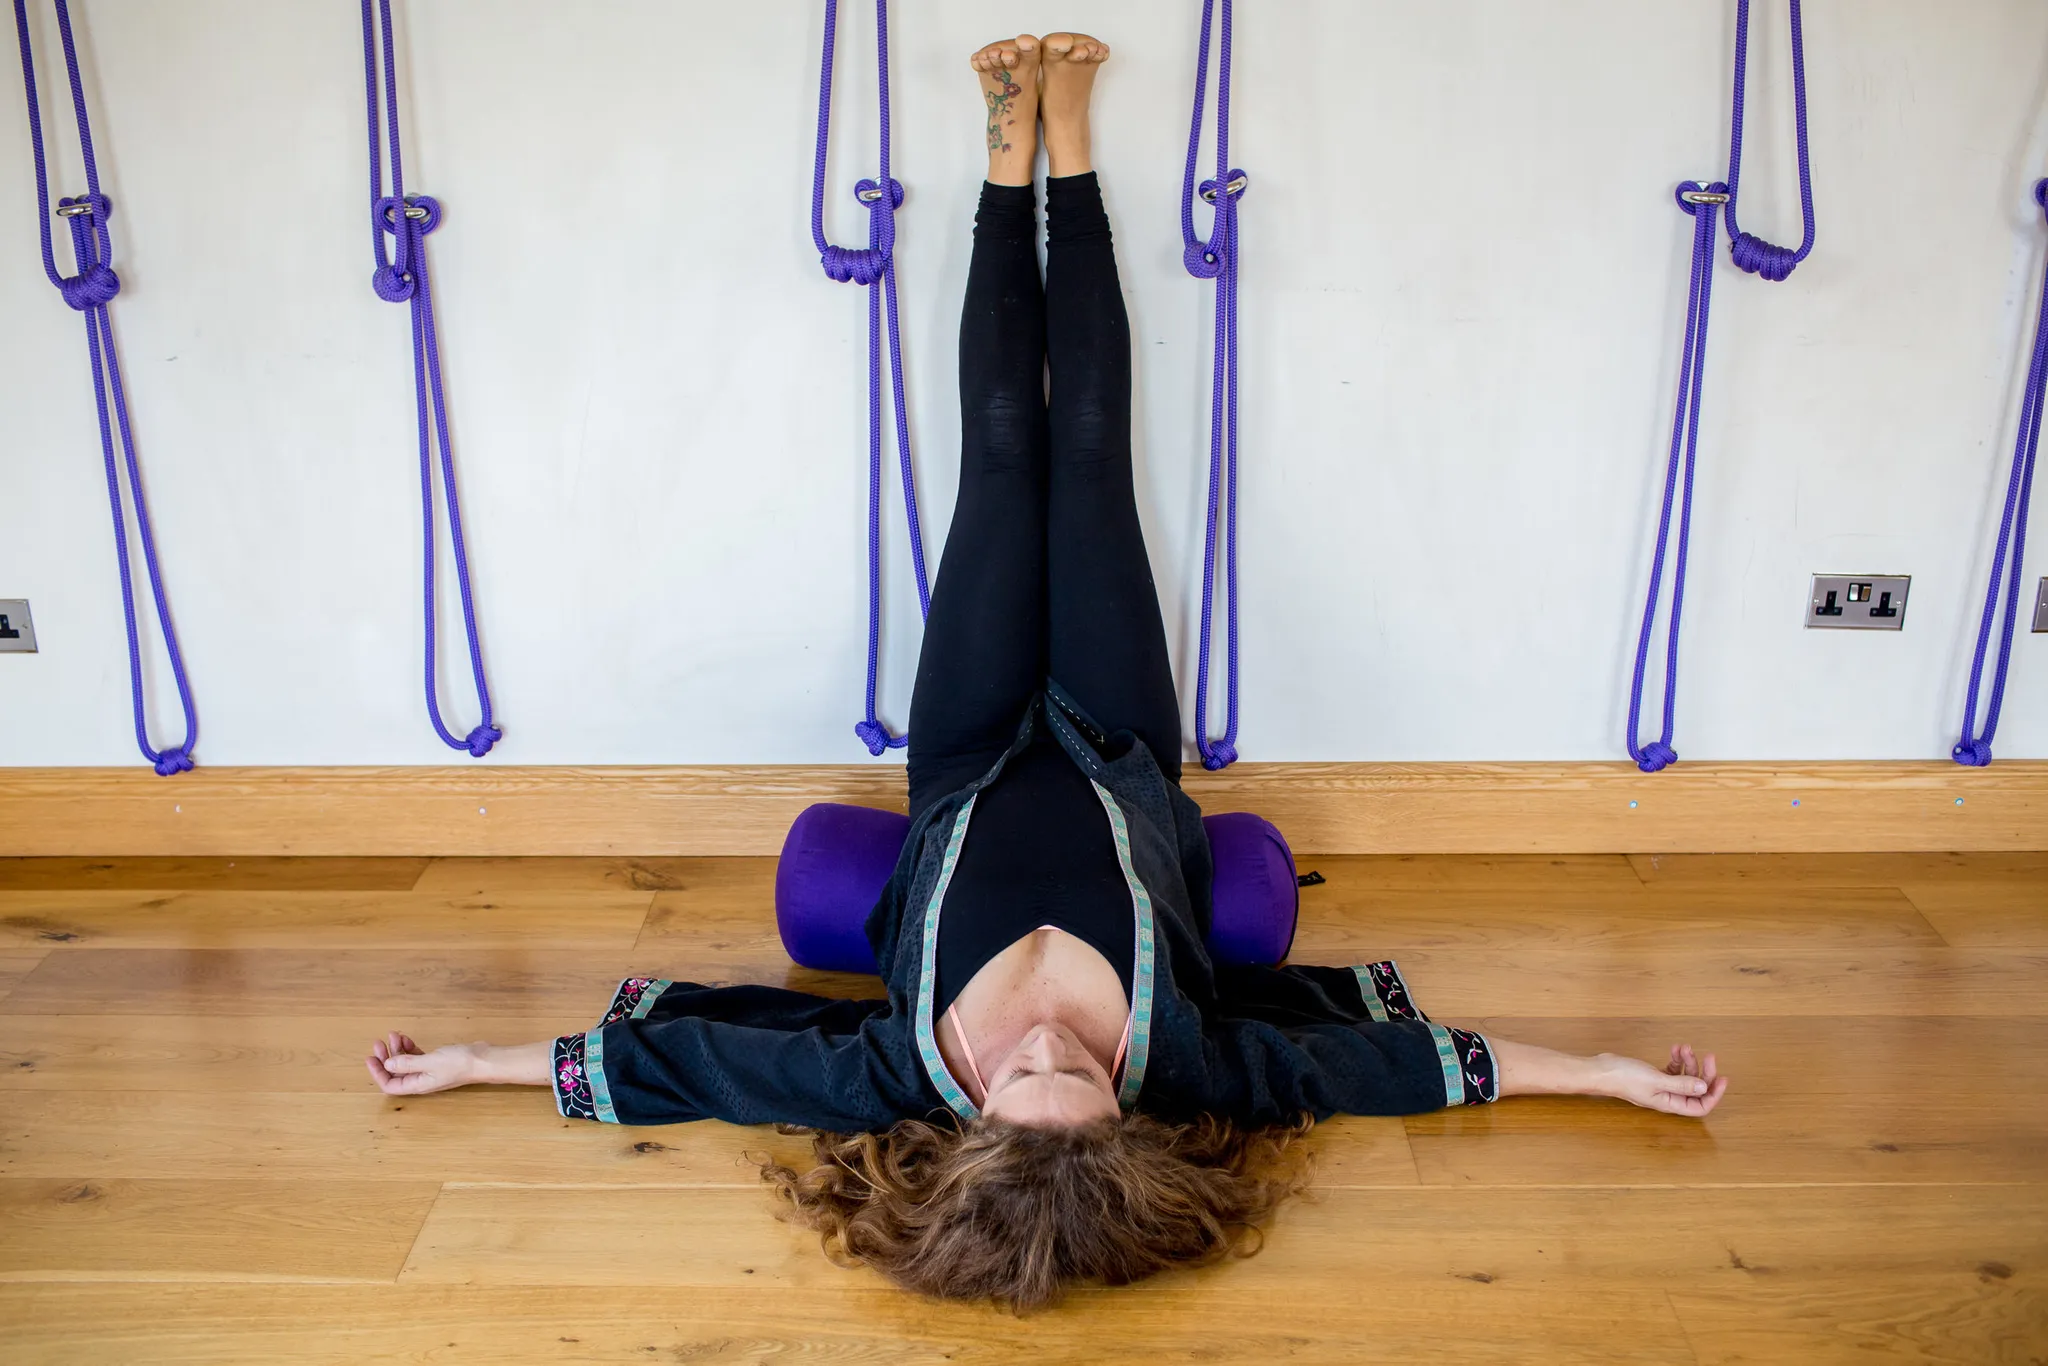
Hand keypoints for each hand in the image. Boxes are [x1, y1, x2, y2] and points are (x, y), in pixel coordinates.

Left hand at [365, 1032, 484, 1095]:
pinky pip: (416, 1057)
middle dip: (385, 1058)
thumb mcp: (430, 1062)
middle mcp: (421, 1080)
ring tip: (394, 1035)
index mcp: (417, 1085)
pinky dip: (409, 1048)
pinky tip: (407, 1038)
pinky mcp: (436, 1062)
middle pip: (395, 1073)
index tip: (370, 1058)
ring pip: (405, 1063)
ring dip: (397, 1050)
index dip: (378, 1073)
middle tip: (379, 1042)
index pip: (390, 1084)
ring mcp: (428, 1071)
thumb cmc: (459, 1063)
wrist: (483, 1059)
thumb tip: (387, 1065)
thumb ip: (407, 1063)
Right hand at [1598, 1044, 1727, 1116]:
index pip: (1700, 1106)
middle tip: (1708, 1056)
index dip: (1714, 1095)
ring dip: (1688, 1062)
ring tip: (1684, 1047)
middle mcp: (1668, 1097)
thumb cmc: (1625, 1078)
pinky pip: (1673, 1069)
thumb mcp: (1656, 1080)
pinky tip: (1675, 1049)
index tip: (1722, 1078)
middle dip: (1704, 1073)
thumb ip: (1681, 1084)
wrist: (1602, 1070)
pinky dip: (1677, 1059)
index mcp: (1670, 1103)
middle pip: (1696, 1089)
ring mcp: (1661, 1086)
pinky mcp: (1654, 1076)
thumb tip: (1704, 1087)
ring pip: (1685, 1077)